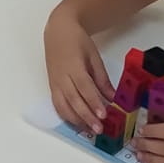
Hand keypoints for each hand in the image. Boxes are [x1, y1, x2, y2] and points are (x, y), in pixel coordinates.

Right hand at [44, 7, 112, 133]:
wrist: (58, 32)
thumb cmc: (77, 41)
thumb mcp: (94, 56)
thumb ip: (102, 78)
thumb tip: (112, 97)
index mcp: (73, 66)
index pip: (84, 87)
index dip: (93, 102)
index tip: (104, 115)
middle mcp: (61, 77)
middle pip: (73, 99)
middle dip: (86, 116)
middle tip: (99, 129)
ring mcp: (54, 82)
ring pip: (62, 105)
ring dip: (76, 120)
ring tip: (90, 130)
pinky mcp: (51, 86)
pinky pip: (57, 104)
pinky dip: (66, 116)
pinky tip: (77, 123)